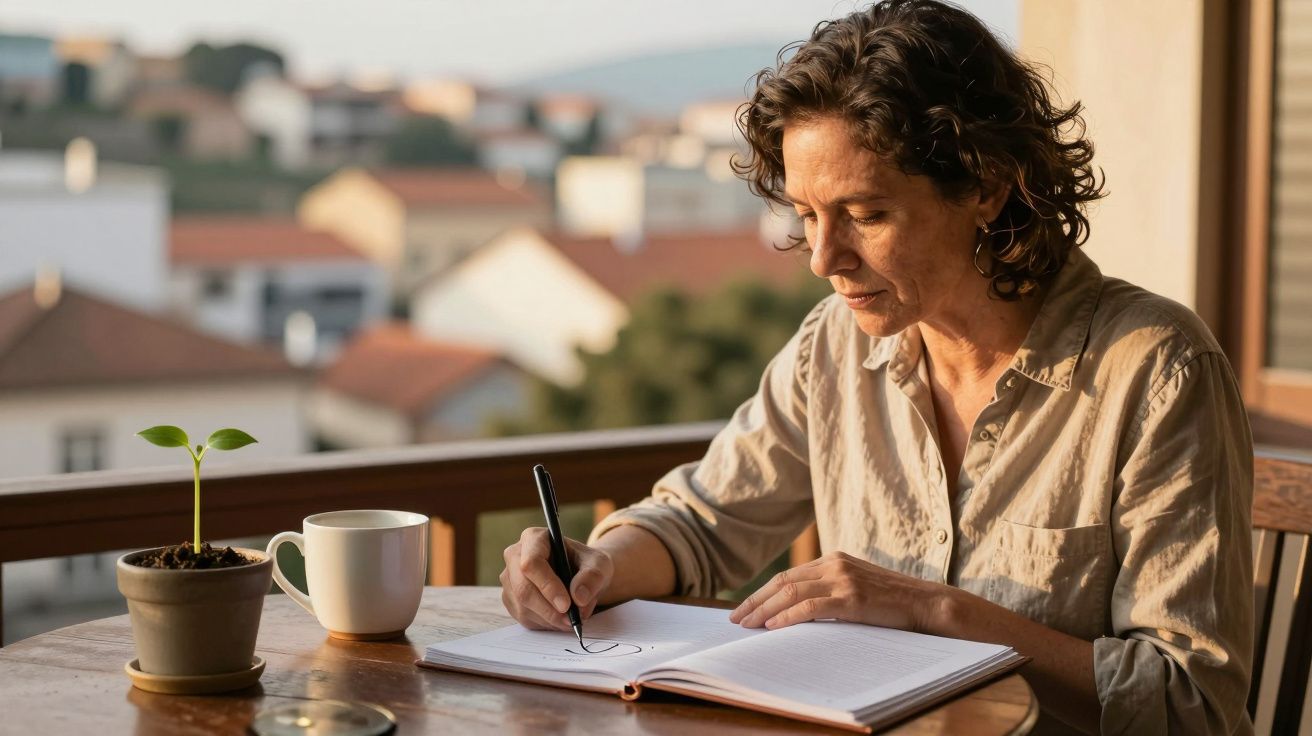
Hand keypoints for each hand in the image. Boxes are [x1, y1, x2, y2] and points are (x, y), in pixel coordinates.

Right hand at [500, 527, 613, 630]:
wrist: (581, 575)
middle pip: (523, 588)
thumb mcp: (599, 565)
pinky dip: (545, 623)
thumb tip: (578, 597)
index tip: (566, 604)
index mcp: (534, 538)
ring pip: (523, 607)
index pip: (532, 563)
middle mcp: (515, 556)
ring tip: (572, 617)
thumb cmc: (587, 564)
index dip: (547, 585)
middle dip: (548, 609)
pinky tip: (560, 618)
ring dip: (550, 619)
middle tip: (571, 620)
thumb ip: (592, 577)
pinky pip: (524, 618)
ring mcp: (510, 579)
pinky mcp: (511, 599)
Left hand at [728, 551, 952, 631]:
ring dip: (764, 610)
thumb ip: (830, 591)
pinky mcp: (851, 598)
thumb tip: (795, 611)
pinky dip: (788, 616)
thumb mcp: (856, 588)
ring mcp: (843, 579)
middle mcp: (834, 564)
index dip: (762, 592)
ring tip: (748, 625)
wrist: (926, 603)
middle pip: (783, 581)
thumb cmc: (891, 602)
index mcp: (833, 560)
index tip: (744, 608)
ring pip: (791, 592)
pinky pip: (810, 607)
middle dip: (755, 601)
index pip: (788, 575)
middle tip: (735, 619)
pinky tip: (774, 626)